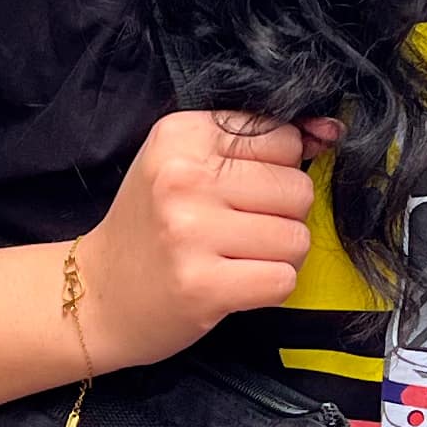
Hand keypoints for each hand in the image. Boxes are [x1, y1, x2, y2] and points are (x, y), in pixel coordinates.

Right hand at [74, 111, 333, 368]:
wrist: (96, 295)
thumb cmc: (151, 227)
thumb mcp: (183, 164)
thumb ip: (252, 144)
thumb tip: (330, 131)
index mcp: (180, 135)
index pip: (282, 137)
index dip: (277, 169)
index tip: (244, 190)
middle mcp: (183, 178)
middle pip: (297, 187)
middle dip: (283, 215)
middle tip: (240, 231)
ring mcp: (190, 232)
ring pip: (297, 237)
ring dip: (279, 255)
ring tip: (238, 258)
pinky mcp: (202, 285)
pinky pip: (282, 279)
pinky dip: (270, 287)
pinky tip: (236, 284)